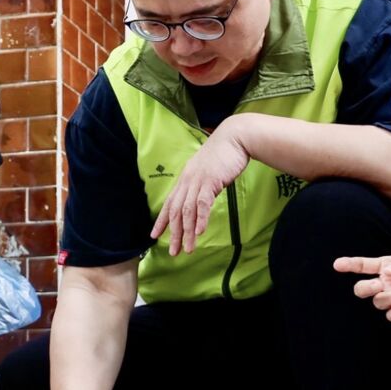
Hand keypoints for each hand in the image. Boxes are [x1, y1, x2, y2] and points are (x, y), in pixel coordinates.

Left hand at [151, 121, 249, 255]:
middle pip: (176, 211)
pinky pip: (203, 203)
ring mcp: (198, 181)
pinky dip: (200, 219)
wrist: (235, 137)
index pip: (170, 203)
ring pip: (188, 211)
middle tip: (172, 252)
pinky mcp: (210, 181)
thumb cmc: (224, 154)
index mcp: (185, 179)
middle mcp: (187, 181)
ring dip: (187, 232)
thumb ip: (203, 185)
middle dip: (174, 233)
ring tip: (187, 249)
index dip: (162, 220)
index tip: (154, 235)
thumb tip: (203, 199)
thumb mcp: (209, 171)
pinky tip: (199, 232)